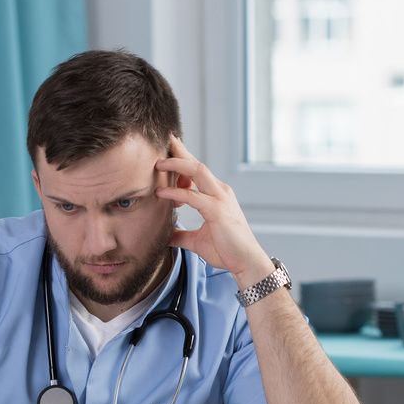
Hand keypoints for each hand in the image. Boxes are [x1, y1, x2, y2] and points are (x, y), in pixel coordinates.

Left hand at [155, 136, 274, 288]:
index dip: (183, 158)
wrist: (246, 263)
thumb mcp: (197, 241)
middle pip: (197, 164)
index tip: (168, 149)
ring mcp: (220, 199)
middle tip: (164, 140)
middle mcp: (220, 191)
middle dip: (180, 151)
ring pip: (197, 171)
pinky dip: (175, 192)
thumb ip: (181, 235)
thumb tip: (165, 236)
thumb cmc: (227, 251)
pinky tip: (161, 192)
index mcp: (217, 195)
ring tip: (157, 164)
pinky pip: (192, 196)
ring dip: (176, 165)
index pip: (198, 171)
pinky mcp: (217, 211)